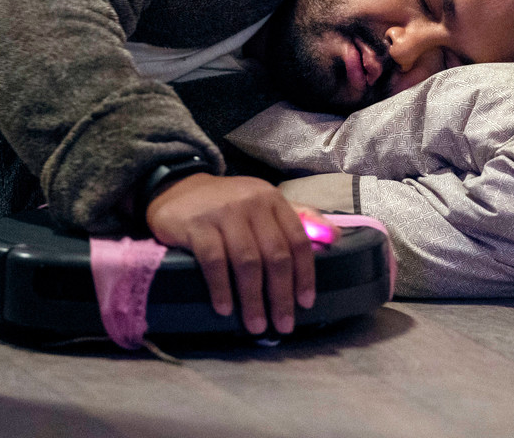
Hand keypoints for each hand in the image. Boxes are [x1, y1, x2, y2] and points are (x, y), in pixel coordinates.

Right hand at [144, 173, 338, 334]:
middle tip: (282, 325)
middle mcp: (252, 204)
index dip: (304, 275)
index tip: (305, 304)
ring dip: (253, 298)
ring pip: (247, 262)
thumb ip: (299, 218)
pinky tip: (225, 308)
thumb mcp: (264, 203)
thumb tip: (336, 238)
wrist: (178, 189)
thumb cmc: (227, 204)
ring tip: (256, 325)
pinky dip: (221, 288)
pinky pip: (214, 261)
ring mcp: (224, 213)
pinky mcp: (197, 224)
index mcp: (273, 200)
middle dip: (281, 295)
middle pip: (275, 255)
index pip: (297, 241)